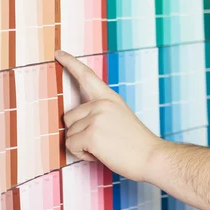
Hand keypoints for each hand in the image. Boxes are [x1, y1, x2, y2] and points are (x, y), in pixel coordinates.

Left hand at [55, 50, 165, 181]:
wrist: (151, 155)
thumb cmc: (135, 142)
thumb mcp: (119, 117)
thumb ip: (99, 111)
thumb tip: (74, 121)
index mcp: (110, 97)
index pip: (87, 76)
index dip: (70, 63)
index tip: (59, 53)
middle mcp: (101, 103)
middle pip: (68, 117)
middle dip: (79, 132)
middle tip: (103, 140)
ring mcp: (96, 117)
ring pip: (68, 134)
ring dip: (81, 145)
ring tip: (104, 147)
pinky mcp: (91, 133)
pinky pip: (71, 146)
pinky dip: (82, 154)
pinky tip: (100, 153)